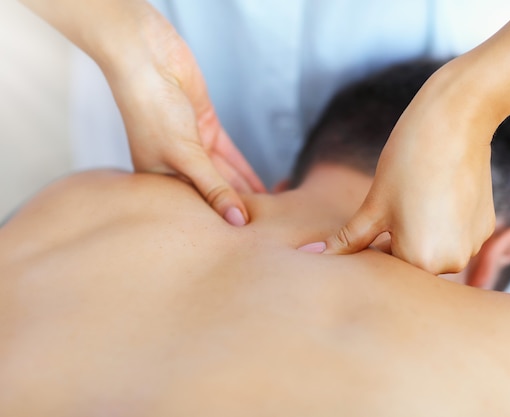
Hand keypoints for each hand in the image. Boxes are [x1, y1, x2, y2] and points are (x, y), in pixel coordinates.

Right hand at [103, 5, 265, 224]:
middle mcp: (173, 167)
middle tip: (262, 231)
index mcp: (156, 182)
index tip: (244, 241)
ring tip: (267, 214)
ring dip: (244, 191)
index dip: (217, 224)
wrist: (147, 59)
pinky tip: (260, 187)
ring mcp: (191, 148)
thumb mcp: (184, 155)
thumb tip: (236, 220)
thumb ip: (214, 188)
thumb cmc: (150, 109)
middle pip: (211, 193)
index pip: (193, 209)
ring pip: (224, 176)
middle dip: (235, 209)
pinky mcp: (206, 128)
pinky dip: (244, 170)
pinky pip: (230, 156)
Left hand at [306, 63, 497, 273]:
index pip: (385, 266)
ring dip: (420, 233)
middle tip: (395, 205)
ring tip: (416, 197)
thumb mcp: (373, 206)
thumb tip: (315, 254)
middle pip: (411, 261)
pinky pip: (454, 235)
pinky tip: (437, 193)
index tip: (373, 218)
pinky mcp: (485, 227)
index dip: (372, 245)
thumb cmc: (407, 163)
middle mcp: (453, 262)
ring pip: (433, 249)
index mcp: (421, 261)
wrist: (455, 121)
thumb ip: (347, 240)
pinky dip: (442, 222)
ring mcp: (473, 245)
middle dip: (396, 241)